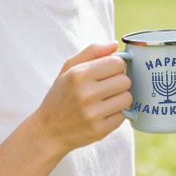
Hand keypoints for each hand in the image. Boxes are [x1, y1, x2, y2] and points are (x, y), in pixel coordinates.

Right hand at [32, 42, 131, 156]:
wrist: (48, 131)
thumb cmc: (61, 95)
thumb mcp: (68, 68)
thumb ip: (92, 51)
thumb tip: (115, 44)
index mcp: (79, 74)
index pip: (118, 63)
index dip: (116, 66)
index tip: (108, 72)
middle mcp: (86, 94)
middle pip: (125, 80)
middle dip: (119, 82)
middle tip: (106, 87)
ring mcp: (93, 114)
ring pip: (127, 98)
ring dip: (120, 98)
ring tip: (105, 100)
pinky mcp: (99, 130)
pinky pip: (123, 116)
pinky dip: (116, 114)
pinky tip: (103, 113)